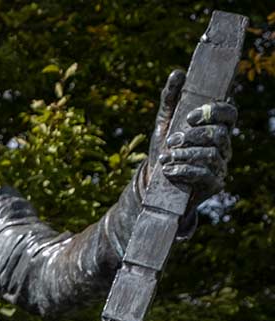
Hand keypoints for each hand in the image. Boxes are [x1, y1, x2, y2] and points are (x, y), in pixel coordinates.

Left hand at [149, 69, 235, 205]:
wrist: (155, 183)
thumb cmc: (165, 149)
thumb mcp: (164, 123)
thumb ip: (170, 99)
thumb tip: (177, 73)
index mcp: (216, 127)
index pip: (229, 113)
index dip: (213, 112)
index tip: (189, 117)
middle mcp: (223, 145)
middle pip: (220, 134)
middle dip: (193, 136)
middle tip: (172, 140)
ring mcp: (220, 165)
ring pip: (211, 154)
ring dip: (185, 155)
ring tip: (166, 157)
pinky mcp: (213, 184)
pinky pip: (205, 174)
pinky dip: (185, 171)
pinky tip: (169, 170)